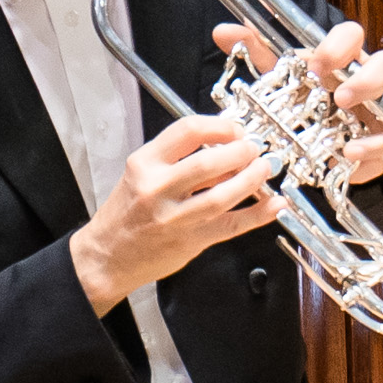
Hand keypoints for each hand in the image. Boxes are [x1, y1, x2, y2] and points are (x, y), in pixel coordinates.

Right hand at [70, 108, 276, 311]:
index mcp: (144, 164)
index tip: (236, 129)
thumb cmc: (127, 213)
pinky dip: (258, 214)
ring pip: (222, 195)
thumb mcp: (142, 174)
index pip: (188, 131)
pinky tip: (274, 204)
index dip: (221, 126)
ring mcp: (174, 217)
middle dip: (241, 151)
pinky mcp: (190, 240)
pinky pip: (231, 225)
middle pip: (208, 162)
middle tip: (255, 148)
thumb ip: (179, 160)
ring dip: (252, 179)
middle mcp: (157, 188)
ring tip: (265, 169)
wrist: (108, 256)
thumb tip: (225, 145)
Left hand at [218, 19, 382, 188]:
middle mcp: (364, 80)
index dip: (339, 46)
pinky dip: (372, 149)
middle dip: (366, 79)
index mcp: (341, 59)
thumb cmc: (303, 101)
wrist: (315, 142)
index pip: (352, 36)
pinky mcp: (380, 141)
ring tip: (348, 131)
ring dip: (373, 119)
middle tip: (339, 96)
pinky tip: (349, 155)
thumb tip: (223, 30)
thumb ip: (255, 53)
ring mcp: (377, 110)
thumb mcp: (279, 77)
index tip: (317, 64)